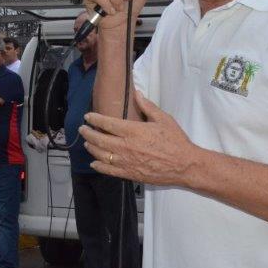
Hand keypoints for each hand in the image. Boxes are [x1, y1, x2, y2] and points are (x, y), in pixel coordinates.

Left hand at [78, 90, 198, 187]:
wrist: (185, 165)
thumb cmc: (175, 141)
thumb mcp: (163, 119)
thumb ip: (147, 106)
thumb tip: (137, 93)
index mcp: (133, 131)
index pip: (107, 123)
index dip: (94, 119)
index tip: (88, 116)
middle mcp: (126, 146)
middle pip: (99, 139)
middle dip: (87, 133)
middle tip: (82, 129)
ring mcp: (127, 162)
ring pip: (101, 154)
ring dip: (91, 147)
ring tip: (87, 143)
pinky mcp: (130, 174)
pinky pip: (109, 171)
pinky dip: (99, 166)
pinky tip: (94, 162)